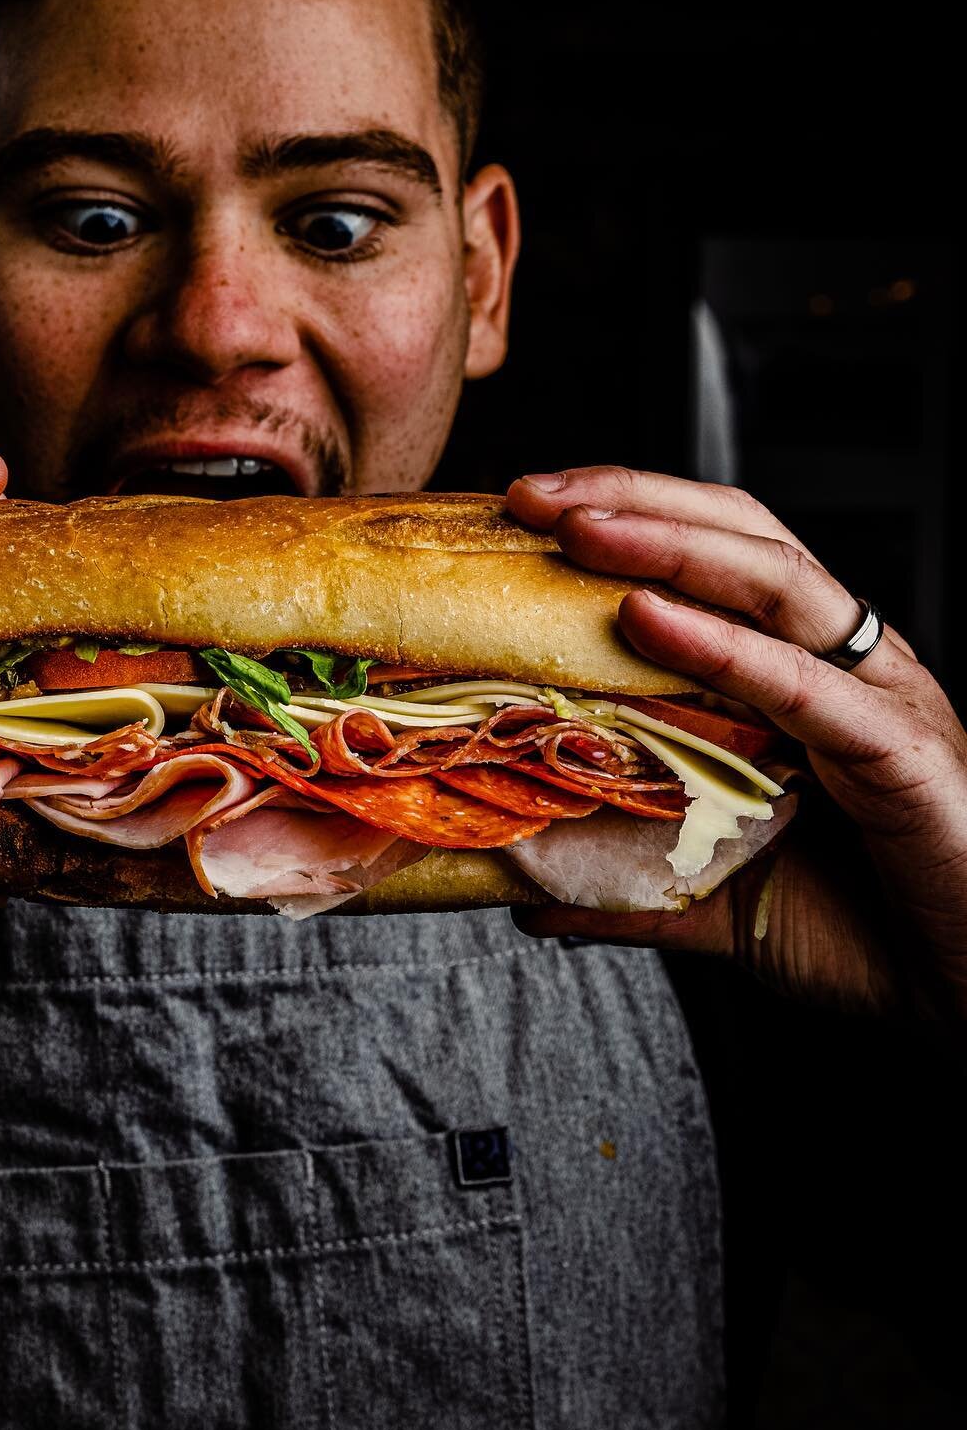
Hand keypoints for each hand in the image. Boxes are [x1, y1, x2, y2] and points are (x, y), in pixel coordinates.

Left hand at [503, 468, 966, 1027]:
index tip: (528, 512)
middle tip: (532, 496)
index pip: (716, 555)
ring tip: (578, 530)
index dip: (628, 516)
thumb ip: (626, 884)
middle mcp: (850, 666)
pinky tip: (648, 619)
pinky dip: (722, 645)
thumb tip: (529, 894)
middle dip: (631, 499)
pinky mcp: (903, 754)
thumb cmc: (871, 933)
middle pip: (743, 534)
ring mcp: (883, 699)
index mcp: (808, 673)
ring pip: (777, 581)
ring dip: (667, 542)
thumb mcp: (717, 896)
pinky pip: (806, 684)